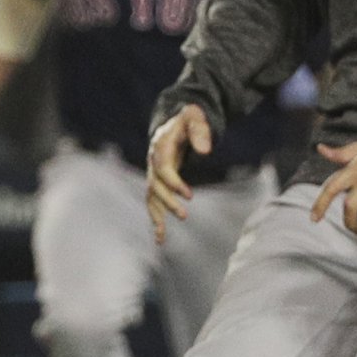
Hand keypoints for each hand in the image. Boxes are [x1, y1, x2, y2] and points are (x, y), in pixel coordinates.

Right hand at [146, 104, 211, 242]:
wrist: (174, 124)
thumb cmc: (187, 121)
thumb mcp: (195, 118)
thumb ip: (200, 130)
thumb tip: (205, 151)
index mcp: (160, 147)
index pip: (163, 168)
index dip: (173, 182)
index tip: (188, 195)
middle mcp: (152, 162)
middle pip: (155, 186)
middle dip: (167, 202)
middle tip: (184, 215)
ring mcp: (153, 174)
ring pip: (150, 197)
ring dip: (156, 216)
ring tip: (162, 236)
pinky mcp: (157, 183)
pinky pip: (153, 203)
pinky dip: (155, 220)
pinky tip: (160, 238)